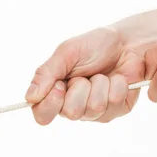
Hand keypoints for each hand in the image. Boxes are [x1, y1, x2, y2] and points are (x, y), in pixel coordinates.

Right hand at [25, 27, 144, 124]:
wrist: (126, 42)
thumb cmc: (94, 46)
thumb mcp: (66, 53)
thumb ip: (46, 73)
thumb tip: (30, 97)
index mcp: (55, 93)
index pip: (42, 114)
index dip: (50, 104)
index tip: (59, 86)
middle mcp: (73, 106)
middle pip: (70, 113)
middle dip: (80, 88)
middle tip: (84, 75)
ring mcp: (95, 111)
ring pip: (94, 109)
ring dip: (99, 84)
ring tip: (101, 74)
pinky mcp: (116, 110)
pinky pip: (114, 104)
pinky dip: (116, 86)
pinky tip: (116, 78)